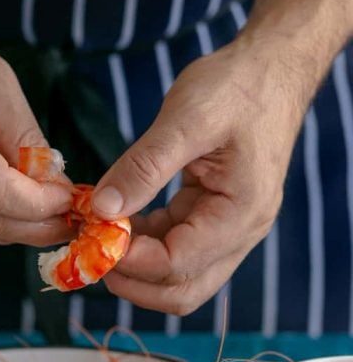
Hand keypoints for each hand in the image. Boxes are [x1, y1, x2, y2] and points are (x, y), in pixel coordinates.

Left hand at [91, 39, 308, 314]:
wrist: (271, 71)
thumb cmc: (237, 87)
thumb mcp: (186, 119)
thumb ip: (144, 167)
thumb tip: (103, 209)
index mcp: (241, 213)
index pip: (180, 264)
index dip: (132, 262)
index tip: (93, 240)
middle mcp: (240, 233)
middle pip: (183, 290)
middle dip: (134, 283)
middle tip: (91, 257)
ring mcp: (227, 230)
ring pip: (178, 277)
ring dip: (137, 268)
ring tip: (98, 239)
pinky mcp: (212, 219)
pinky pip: (175, 248)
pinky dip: (144, 245)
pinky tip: (119, 222)